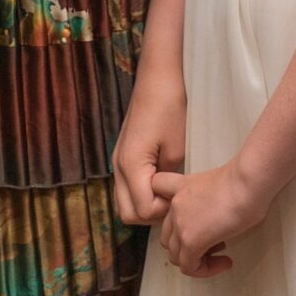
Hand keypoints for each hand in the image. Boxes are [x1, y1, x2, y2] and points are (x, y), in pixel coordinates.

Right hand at [110, 75, 185, 227]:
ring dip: (144, 204)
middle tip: (172, 200)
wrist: (155, 80)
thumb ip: (169, 180)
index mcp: (131, 166)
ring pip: (124, 201)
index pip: (142, 211)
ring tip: (167, 191)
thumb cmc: (169, 110)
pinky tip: (160, 181)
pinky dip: (140, 192)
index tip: (180, 198)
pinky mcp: (121, 156)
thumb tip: (167, 197)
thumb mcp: (176, 149)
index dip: (163, 211)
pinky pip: (126, 187)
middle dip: (150, 214)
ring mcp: (116, 161)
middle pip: (127, 213)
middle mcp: (117, 167)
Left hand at [150, 157, 269, 278]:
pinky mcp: (191, 240)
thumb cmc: (242, 181)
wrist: (247, 181)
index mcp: (180, 188)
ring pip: (175, 255)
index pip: (158, 202)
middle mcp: (175, 206)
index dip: (172, 218)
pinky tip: (225, 262)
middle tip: (214, 243)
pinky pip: (189, 267)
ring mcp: (180, 224)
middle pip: (169, 236)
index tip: (193, 225)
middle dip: (188, 246)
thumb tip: (215, 219)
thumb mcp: (216, 186)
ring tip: (220, 253)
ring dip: (196, 260)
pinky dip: (205, 270)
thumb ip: (204, 202)